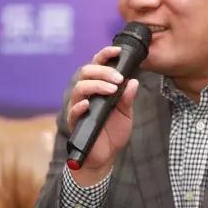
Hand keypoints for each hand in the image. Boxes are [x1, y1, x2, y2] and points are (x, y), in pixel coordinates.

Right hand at [67, 46, 138, 185]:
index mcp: (98, 88)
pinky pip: (73, 111)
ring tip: (112, 90)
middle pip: (86, 72)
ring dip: (96, 85)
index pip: (97, 65)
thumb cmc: (113, 132)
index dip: (105, 54)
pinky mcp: (74, 122)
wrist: (105, 156)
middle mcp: (86, 94)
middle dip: (103, 71)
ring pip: (79, 88)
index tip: (117, 50)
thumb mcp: (126, 114)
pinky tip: (88, 105)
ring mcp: (78, 107)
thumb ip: (128, 98)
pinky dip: (80, 106)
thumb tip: (133, 81)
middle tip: (118, 78)